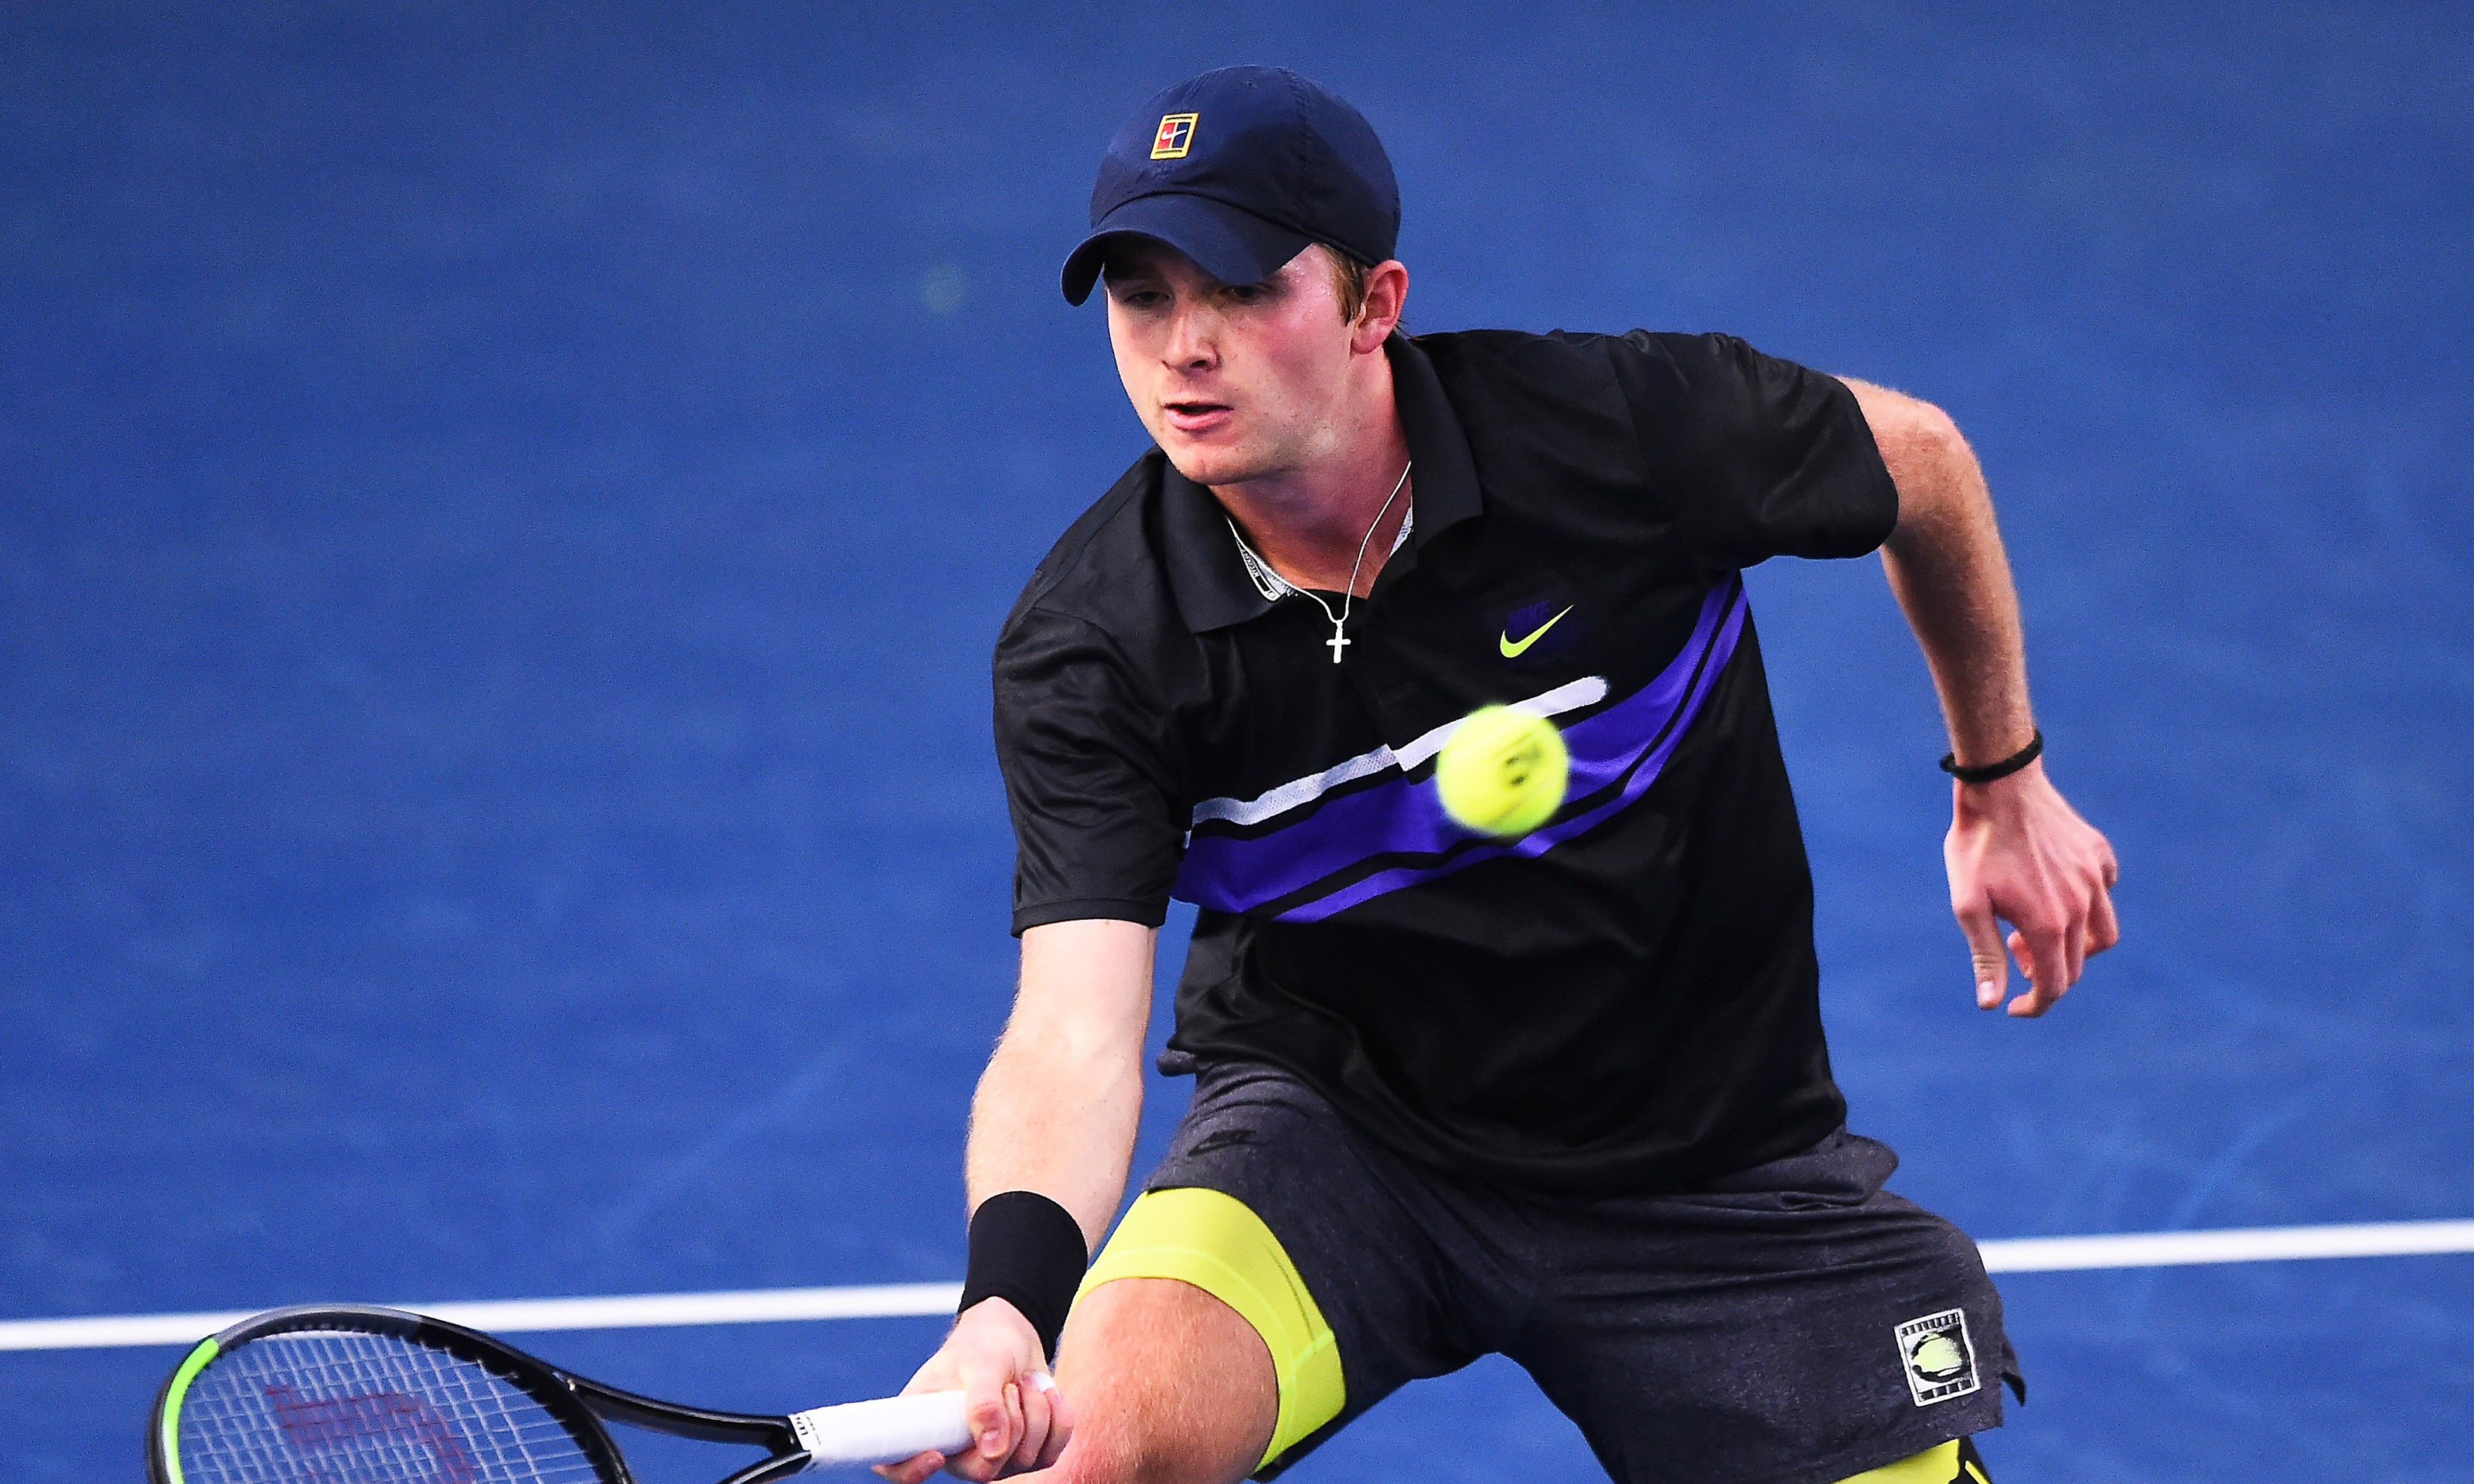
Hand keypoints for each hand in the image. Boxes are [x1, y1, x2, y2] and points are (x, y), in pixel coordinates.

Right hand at [875, 1298, 1071, 1482]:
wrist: (1015, 1338)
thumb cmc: (984, 1344)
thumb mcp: (982, 1363)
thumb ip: (983, 1403)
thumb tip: (992, 1451)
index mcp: (923, 1423)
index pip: (897, 1464)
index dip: (911, 1471)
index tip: (937, 1454)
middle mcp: (954, 1449)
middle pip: (982, 1471)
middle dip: (1008, 1423)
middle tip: (1009, 1387)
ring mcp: (991, 1457)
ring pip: (1025, 1460)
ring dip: (1035, 1412)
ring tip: (1023, 1382)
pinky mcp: (1026, 1454)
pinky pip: (1051, 1452)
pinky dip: (1057, 1418)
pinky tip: (1045, 1393)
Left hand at [1944, 758, 2119, 1015]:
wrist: (1998, 785)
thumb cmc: (1975, 846)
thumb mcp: (1968, 905)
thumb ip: (1985, 957)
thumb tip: (1991, 1004)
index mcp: (2049, 923)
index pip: (2054, 985)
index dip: (2035, 1005)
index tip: (2015, 1008)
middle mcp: (2082, 905)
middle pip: (2077, 964)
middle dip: (2045, 972)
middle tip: (2013, 951)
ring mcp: (2096, 878)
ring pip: (2103, 934)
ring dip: (2074, 947)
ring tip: (2038, 930)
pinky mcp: (2099, 854)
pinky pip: (2107, 892)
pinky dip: (2089, 906)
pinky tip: (2059, 894)